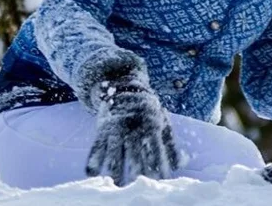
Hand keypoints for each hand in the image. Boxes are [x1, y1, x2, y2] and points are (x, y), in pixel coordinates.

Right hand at [83, 55, 180, 184]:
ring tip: (115, 183)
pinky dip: (93, 159)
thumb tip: (180, 166)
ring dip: (114, 168)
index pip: (155, 148)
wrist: (124, 87)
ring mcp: (116, 129)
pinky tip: (91, 172)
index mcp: (151, 126)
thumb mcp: (163, 124)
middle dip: (136, 169)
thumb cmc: (149, 112)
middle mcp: (133, 128)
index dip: (158, 163)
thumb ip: (171, 146)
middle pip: (134, 152)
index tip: (160, 178)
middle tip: (136, 183)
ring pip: (114, 151)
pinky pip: (96, 145)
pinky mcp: (102, 130)